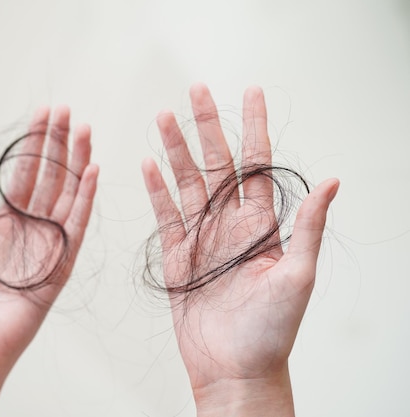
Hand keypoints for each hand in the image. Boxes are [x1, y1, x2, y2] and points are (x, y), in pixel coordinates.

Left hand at [0, 105, 97, 370]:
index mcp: (6, 223)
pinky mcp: (61, 263)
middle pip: (50, 178)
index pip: (25, 174)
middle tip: (67, 111)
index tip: (44, 115)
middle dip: (58, 143)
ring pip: (67, 194)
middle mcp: (30, 228)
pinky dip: (85, 199)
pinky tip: (92, 171)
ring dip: (76, 162)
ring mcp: (48, 244)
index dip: (35, 144)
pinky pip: (76, 226)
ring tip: (84, 130)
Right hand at [142, 84, 337, 415]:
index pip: (257, 164)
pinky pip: (165, 214)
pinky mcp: (177, 255)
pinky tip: (148, 164)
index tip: (251, 93)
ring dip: (175, 150)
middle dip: (207, 126)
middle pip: (216, 163)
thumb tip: (332, 182)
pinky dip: (156, 189)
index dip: (255, 127)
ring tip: (164, 116)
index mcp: (260, 225)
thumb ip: (307, 227)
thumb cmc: (271, 330)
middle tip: (196, 91)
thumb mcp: (298, 276)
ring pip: (186, 182)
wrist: (234, 367)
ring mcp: (201, 237)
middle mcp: (230, 224)